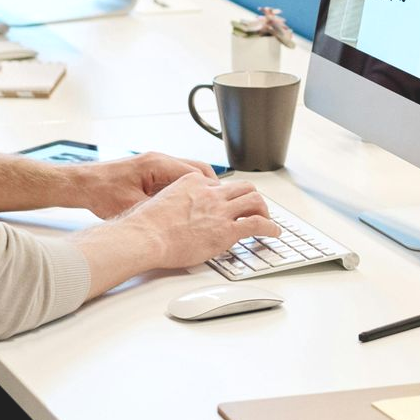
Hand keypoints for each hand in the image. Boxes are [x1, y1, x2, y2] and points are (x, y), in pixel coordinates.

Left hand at [76, 152, 215, 219]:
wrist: (81, 184)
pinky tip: (185, 205)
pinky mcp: (150, 171)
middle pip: (197, 169)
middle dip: (210, 187)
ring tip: (206, 207)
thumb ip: (160, 210)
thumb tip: (181, 220)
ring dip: (197, 188)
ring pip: (187, 173)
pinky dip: (184, 189)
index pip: (196, 173)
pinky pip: (175, 177)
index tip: (219, 202)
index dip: (210, 189)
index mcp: (158, 164)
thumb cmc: (101, 192)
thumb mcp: (134, 206)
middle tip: (219, 204)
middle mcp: (159, 160)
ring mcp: (155, 164)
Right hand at [110, 172, 282, 267]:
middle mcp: (210, 192)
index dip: (226, 195)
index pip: (218, 184)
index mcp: (193, 182)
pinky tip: (274, 232)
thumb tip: (171, 212)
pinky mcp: (226, 229)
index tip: (229, 203)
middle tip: (255, 208)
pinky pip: (258, 223)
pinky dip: (271, 227)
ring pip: (255, 200)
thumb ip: (172, 201)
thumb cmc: (145, 225)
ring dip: (264, 210)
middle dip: (251, 197)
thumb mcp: (159, 201)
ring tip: (267, 219)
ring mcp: (220, 210)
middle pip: (242, 187)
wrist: (145, 237)